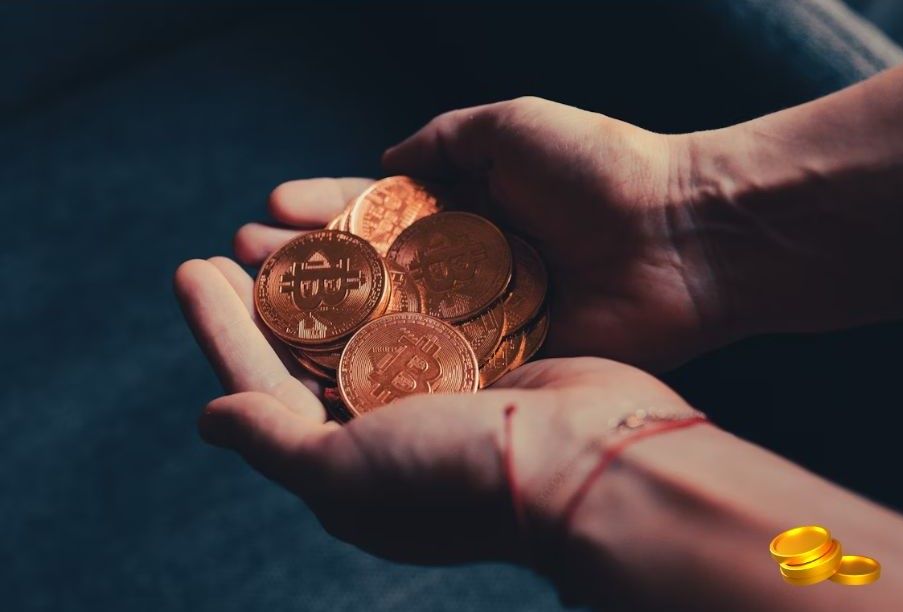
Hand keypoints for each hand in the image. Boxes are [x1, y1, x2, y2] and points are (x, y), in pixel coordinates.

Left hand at [174, 256, 698, 563]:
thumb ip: (272, 442)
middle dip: (264, 296)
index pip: (263, 386)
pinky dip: (385, 272)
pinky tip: (365, 239)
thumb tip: (208, 419)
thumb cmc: (459, 473)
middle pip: (308, 350)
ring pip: (361, 320)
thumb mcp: (346, 474)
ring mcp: (439, 389)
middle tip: (231, 241)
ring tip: (286, 227)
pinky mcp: (484, 354)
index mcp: (350, 464)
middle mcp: (389, 427)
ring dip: (321, 277)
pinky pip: (417, 305)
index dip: (221, 328)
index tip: (192, 267)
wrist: (590, 457)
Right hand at [233, 97, 726, 369]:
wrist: (684, 237)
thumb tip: (384, 159)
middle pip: (368, 269)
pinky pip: (428, 369)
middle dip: (304, 262)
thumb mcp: (511, 125)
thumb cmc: (603, 168)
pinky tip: (316, 371)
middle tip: (240, 256)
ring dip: (322, 317)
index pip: (376, 211)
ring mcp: (478, 321)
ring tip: (256, 305)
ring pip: (386, 322)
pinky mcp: (501, 365)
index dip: (323, 208)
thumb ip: (444, 141)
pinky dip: (375, 371)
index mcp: (466, 209)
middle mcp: (463, 268)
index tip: (268, 205)